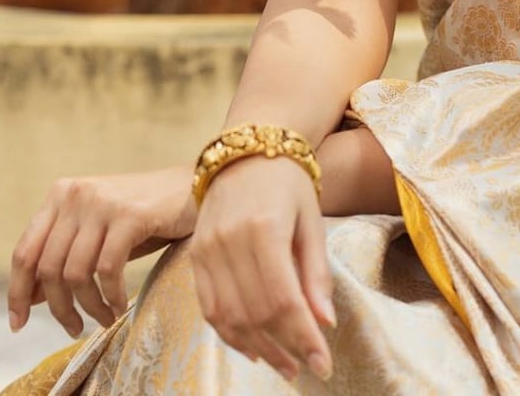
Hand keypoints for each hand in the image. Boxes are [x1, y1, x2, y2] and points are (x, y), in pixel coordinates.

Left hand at [8, 164, 195, 338]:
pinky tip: (121, 304)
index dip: (18, 292)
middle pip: (49, 268)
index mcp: (62, 193)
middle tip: (75, 327)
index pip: (25, 251)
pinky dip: (111, 296)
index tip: (19, 322)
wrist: (196, 186)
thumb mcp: (98, 231)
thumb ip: (64, 256)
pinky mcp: (130, 215)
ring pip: (76, 273)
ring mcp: (103, 203)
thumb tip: (30, 298)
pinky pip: (107, 270)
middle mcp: (76, 194)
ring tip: (103, 318)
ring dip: (88, 307)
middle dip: (59, 308)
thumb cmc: (146, 213)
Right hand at [188, 155, 335, 382]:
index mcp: (264, 227)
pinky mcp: (195, 254)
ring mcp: (206, 248)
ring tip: (283, 365)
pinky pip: (208, 307)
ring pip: (228, 316)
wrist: (247, 150)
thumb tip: (324, 323)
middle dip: (283, 348)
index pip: (283, 299)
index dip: (303, 338)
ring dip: (256, 348)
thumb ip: (315, 272)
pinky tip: (251, 347)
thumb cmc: (288, 183)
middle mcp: (229, 240)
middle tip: (305, 369)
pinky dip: (229, 333)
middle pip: (254, 313)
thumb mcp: (311, 220)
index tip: (323, 364)